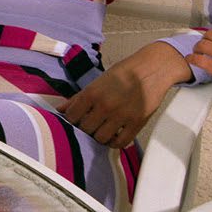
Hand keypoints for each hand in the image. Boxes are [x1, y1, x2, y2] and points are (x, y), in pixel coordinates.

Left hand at [61, 41, 189, 147]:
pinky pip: (120, 142)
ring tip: (103, 128)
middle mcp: (105, 106)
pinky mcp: (136, 123)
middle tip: (91, 123)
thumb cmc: (123, 73)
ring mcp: (121, 116)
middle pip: (85, 129)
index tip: (77, 118)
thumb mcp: (97, 82)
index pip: (72, 116)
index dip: (72, 119)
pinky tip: (114, 135)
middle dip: (86, 127)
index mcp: (92, 93)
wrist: (151, 69)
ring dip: (99, 135)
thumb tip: (60, 109)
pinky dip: (114, 142)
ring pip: (101, 138)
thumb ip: (78, 97)